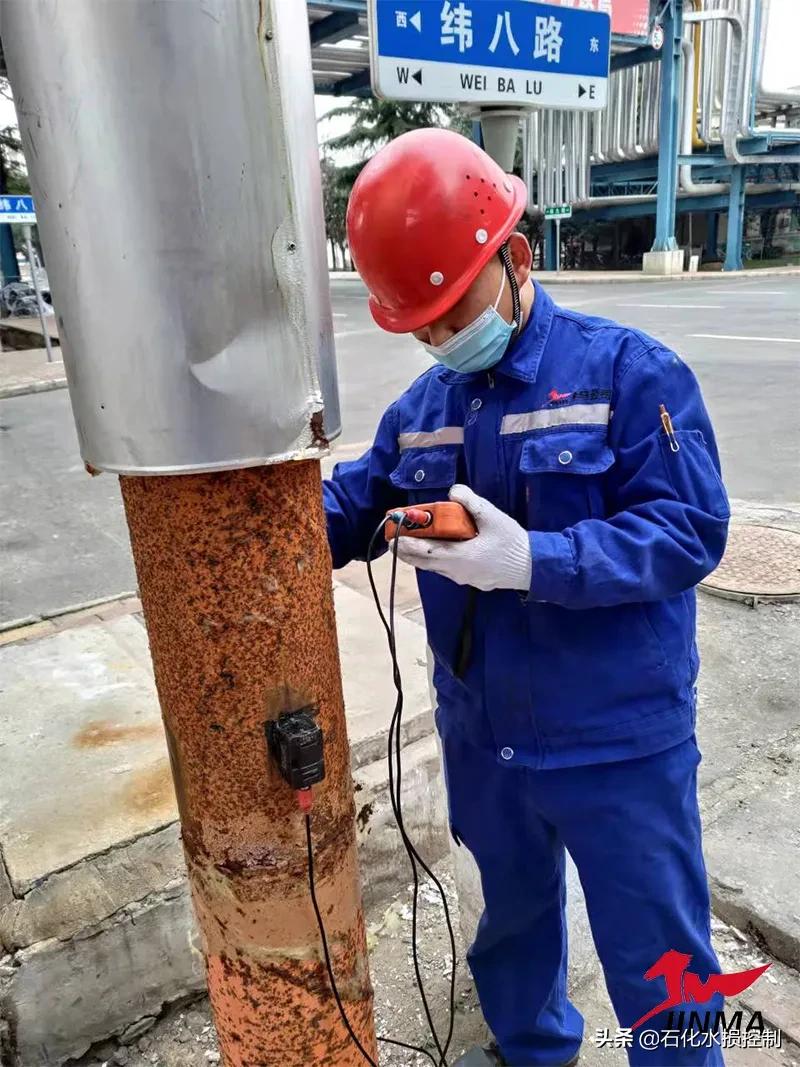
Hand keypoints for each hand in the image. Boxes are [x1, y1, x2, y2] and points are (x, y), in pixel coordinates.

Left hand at [395, 485, 531, 591]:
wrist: (534, 567)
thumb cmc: (513, 543)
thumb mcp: (493, 517)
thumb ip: (471, 502)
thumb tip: (453, 490)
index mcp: (460, 557)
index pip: (426, 552)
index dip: (408, 544)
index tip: (393, 538)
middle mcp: (457, 571)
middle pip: (425, 563)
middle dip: (408, 552)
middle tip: (393, 542)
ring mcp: (463, 578)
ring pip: (435, 568)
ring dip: (420, 557)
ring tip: (408, 547)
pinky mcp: (471, 580)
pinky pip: (446, 571)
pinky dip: (434, 561)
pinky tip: (434, 552)